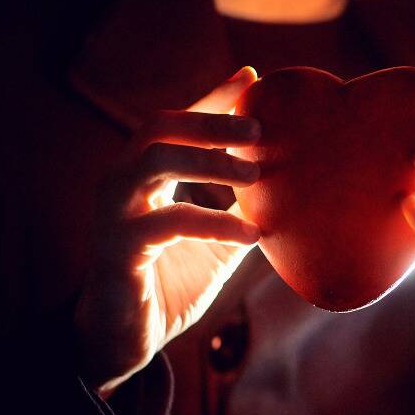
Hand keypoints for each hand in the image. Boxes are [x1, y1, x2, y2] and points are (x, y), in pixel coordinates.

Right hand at [74, 67, 262, 395]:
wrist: (126, 338)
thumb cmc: (171, 280)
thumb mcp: (218, 240)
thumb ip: (245, 210)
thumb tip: (300, 189)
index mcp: (145, 175)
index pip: (176, 122)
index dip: (212, 97)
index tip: (252, 76)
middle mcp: (122, 184)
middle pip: (158, 128)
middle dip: (209, 120)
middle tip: (258, 129)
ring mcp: (114, 213)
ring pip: (153, 162)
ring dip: (208, 159)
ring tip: (255, 174)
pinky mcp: (118, 249)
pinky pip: (168, 222)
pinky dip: (214, 223)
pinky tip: (252, 235)